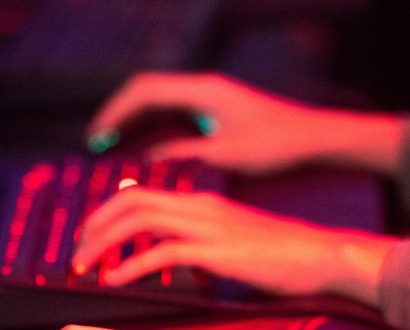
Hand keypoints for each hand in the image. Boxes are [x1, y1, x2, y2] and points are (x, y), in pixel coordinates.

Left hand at [72, 188, 395, 305]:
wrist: (323, 256)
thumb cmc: (282, 256)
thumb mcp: (232, 242)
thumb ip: (199, 245)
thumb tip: (172, 259)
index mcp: (201, 202)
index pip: (141, 194)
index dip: (107, 213)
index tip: (89, 238)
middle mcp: (199, 206)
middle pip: (130, 201)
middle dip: (94, 226)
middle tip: (75, 256)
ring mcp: (207, 225)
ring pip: (138, 220)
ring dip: (103, 244)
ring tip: (85, 268)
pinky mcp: (217, 250)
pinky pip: (162, 252)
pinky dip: (131, 265)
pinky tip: (114, 281)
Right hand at [87, 72, 401, 175]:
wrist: (313, 139)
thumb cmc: (276, 144)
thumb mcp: (224, 155)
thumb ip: (182, 154)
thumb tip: (146, 161)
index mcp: (202, 91)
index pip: (144, 91)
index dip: (115, 112)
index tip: (97, 135)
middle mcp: (203, 88)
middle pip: (146, 92)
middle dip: (118, 114)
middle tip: (96, 140)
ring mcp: (210, 98)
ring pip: (159, 102)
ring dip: (134, 121)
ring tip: (110, 145)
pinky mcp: (216, 112)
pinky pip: (174, 114)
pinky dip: (153, 128)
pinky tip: (144, 150)